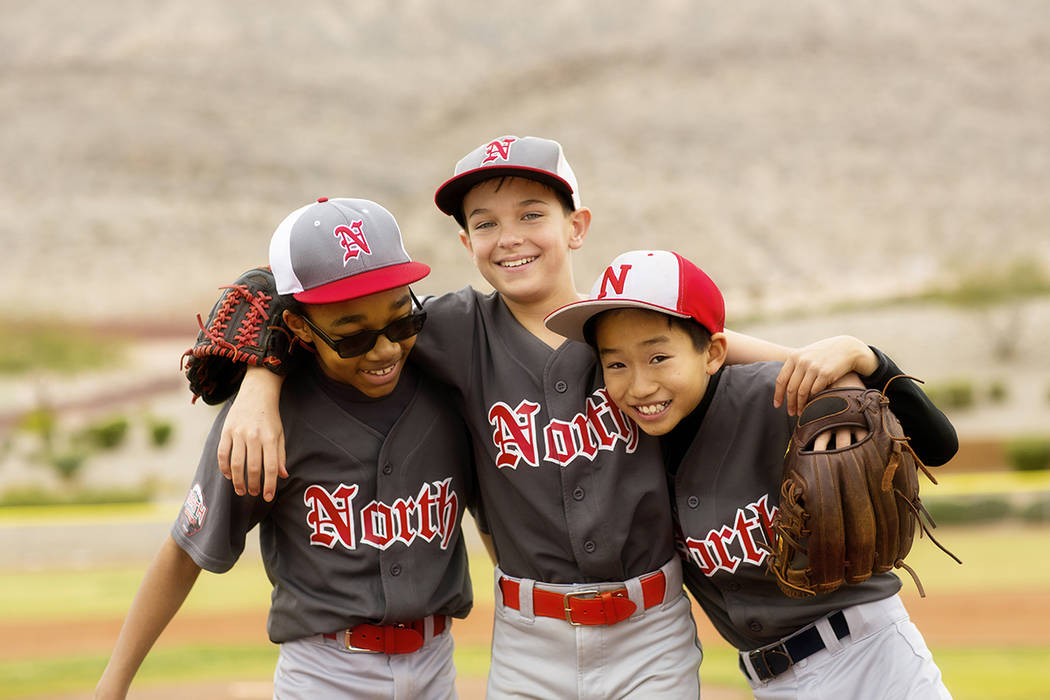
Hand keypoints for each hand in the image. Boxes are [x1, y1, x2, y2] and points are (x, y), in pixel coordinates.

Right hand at [217, 366, 287, 499]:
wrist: (256, 393)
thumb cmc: (270, 417)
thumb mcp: (279, 434)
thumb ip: (280, 455)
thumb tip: (282, 476)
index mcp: (270, 438)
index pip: (270, 467)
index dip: (269, 485)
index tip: (268, 497)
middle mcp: (254, 436)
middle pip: (252, 468)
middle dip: (253, 485)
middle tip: (254, 494)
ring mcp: (238, 433)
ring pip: (236, 463)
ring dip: (238, 481)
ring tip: (241, 490)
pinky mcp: (226, 431)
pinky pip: (222, 453)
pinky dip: (224, 467)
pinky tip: (228, 476)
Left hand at [773, 336, 876, 414]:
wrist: (847, 348)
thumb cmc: (824, 354)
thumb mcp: (806, 355)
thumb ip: (795, 366)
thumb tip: (783, 385)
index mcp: (794, 357)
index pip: (781, 380)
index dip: (778, 394)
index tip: (777, 405)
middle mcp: (802, 361)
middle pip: (791, 388)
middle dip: (789, 403)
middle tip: (790, 413)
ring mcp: (813, 367)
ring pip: (802, 392)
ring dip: (800, 405)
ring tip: (800, 413)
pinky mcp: (825, 373)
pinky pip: (815, 391)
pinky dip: (812, 400)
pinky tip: (812, 406)